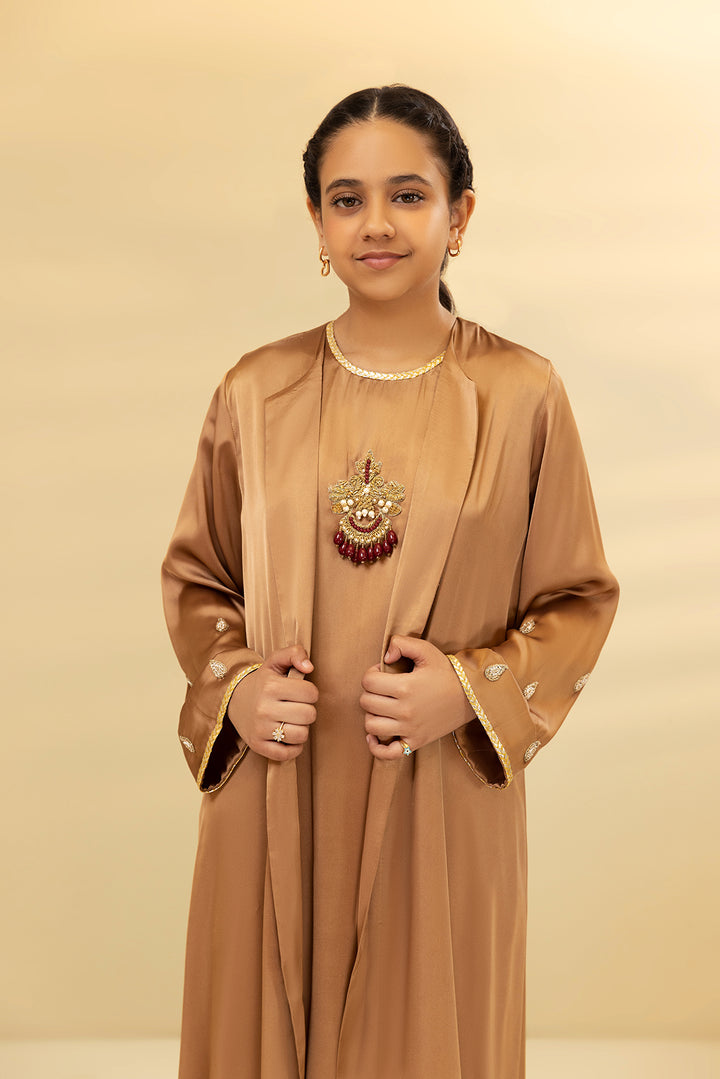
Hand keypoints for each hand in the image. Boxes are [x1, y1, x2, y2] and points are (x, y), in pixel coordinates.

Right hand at [227, 645, 317, 760]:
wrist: (234, 699)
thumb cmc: (263, 681)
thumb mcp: (276, 661)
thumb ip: (295, 653)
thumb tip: (310, 667)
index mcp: (271, 686)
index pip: (311, 693)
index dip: (310, 692)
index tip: (300, 692)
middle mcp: (264, 708)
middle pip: (309, 715)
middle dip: (307, 710)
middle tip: (296, 707)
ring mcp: (260, 729)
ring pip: (301, 735)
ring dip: (301, 728)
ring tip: (292, 721)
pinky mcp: (258, 745)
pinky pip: (288, 754)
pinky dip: (293, 747)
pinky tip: (288, 736)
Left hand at [360, 636, 472, 760]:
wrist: (470, 697)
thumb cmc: (447, 673)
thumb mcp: (427, 651)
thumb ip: (402, 643)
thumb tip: (384, 657)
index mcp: (405, 686)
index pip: (368, 682)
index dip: (371, 674)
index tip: (382, 673)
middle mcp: (405, 710)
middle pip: (366, 702)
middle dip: (370, 692)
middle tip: (383, 688)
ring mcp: (409, 729)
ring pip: (371, 725)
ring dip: (372, 714)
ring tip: (382, 707)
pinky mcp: (415, 742)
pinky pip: (387, 753)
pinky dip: (376, 746)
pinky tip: (375, 735)